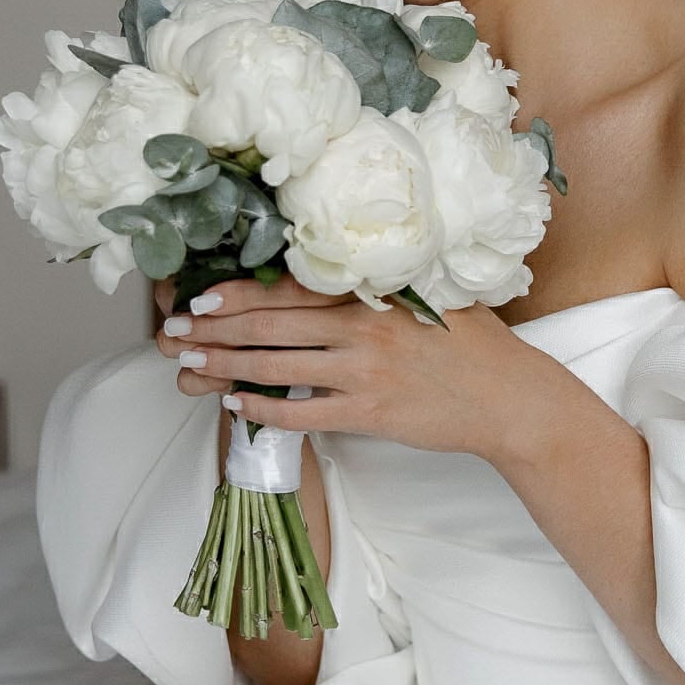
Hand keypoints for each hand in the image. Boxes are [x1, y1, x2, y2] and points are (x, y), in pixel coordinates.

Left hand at [153, 273, 546, 460]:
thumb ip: (381, 282)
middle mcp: (361, 328)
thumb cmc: (474, 345)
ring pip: (276, 366)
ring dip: (226, 364)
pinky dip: (264, 408)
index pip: (290, 287)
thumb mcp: (431, 294)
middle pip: (270, 325)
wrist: (509, 399)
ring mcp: (362, 372)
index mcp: (372, 291)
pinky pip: (302, 411)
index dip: (237, 292)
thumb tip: (332, 271)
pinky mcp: (367, 413)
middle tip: (175, 332)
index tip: (198, 296)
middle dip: (215, 329)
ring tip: (191, 363)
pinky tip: (236, 403)